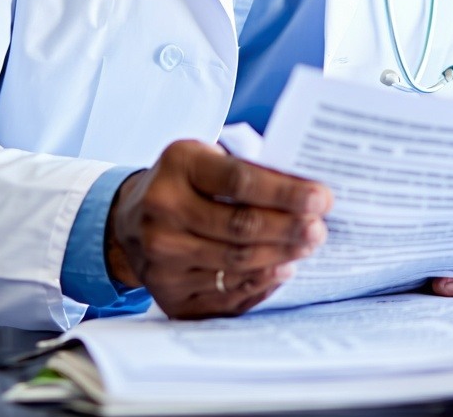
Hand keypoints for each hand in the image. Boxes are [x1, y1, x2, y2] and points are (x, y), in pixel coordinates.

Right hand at [105, 139, 331, 317]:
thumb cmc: (185, 181)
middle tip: (320, 229)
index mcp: (179, 166)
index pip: (240, 181)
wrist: (130, 219)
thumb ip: (250, 171)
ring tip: (307, 246)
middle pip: (241, 227)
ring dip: (281, 256)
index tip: (322, 198)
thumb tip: (308, 195)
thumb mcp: (208, 157)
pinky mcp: (167, 293)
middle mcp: (164, 211)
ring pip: (237, 262)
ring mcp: (161, 257)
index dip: (285, 193)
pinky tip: (281, 269)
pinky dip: (260, 283)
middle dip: (290, 229)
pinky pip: (225, 295)